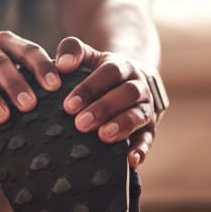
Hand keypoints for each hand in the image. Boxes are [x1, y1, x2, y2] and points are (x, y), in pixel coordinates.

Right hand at [0, 31, 59, 152]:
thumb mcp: (8, 59)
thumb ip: (28, 75)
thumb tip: (64, 109)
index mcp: (6, 41)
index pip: (27, 50)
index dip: (41, 67)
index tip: (55, 86)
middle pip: (0, 64)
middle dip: (15, 84)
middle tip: (30, 104)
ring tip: (2, 118)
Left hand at [55, 36, 156, 167]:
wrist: (127, 82)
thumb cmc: (97, 73)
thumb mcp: (87, 57)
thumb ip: (72, 51)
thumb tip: (62, 64)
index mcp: (121, 67)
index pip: (109, 73)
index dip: (89, 88)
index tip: (68, 105)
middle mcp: (137, 86)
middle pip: (126, 94)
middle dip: (103, 108)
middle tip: (80, 123)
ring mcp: (145, 108)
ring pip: (138, 115)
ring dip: (122, 126)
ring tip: (103, 136)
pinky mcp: (148, 129)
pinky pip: (148, 139)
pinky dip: (141, 149)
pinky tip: (131, 160)